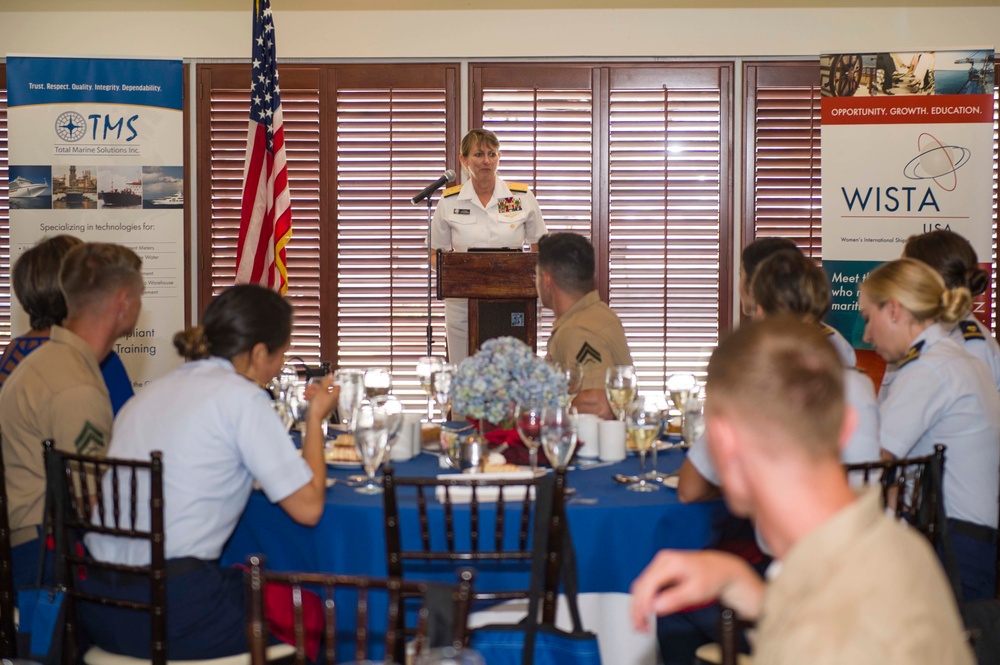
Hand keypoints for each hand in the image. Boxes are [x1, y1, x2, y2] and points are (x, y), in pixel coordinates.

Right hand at [305, 375, 339, 421]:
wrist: (313, 418)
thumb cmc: (318, 405)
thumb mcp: (322, 390)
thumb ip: (327, 382)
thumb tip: (331, 375)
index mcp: (335, 395)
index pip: (336, 385)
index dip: (330, 382)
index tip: (323, 380)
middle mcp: (333, 400)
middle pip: (327, 390)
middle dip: (318, 387)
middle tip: (311, 386)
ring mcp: (328, 404)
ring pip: (321, 395)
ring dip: (313, 392)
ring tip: (306, 392)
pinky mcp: (322, 408)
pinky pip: (319, 400)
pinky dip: (313, 397)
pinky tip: (306, 397)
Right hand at [629, 549, 763, 631]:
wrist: (720, 569)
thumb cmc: (712, 578)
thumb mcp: (697, 592)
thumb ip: (676, 599)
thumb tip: (656, 607)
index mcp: (671, 562)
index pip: (649, 583)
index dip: (643, 602)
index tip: (643, 619)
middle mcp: (662, 561)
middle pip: (641, 585)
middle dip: (637, 608)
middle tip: (639, 627)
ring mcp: (660, 565)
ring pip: (641, 586)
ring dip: (638, 606)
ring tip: (640, 624)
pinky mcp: (660, 571)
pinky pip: (646, 586)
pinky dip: (644, 601)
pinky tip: (645, 614)